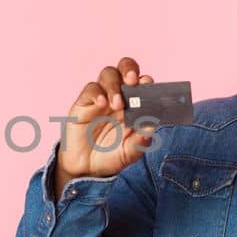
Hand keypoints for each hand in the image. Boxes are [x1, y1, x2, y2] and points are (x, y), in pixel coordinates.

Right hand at [53, 57, 156, 197]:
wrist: (86, 168)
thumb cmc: (111, 156)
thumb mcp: (130, 152)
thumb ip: (141, 141)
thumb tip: (152, 127)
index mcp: (135, 104)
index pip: (143, 83)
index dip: (147, 81)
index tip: (149, 86)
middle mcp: (119, 96)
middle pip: (125, 68)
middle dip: (129, 69)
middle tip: (133, 81)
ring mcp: (101, 97)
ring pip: (108, 74)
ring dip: (114, 85)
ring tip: (117, 104)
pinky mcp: (84, 103)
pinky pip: (90, 89)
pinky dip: (97, 93)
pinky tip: (102, 104)